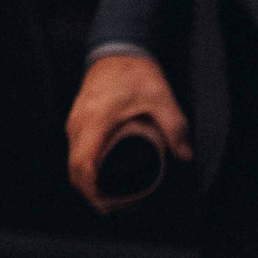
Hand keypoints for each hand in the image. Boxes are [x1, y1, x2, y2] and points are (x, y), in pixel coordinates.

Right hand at [65, 51, 193, 211]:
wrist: (117, 50)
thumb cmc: (135, 73)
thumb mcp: (160, 98)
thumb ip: (175, 126)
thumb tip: (184, 155)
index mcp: (95, 122)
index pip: (83, 165)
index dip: (91, 191)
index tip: (106, 206)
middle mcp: (78, 124)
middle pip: (74, 168)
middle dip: (90, 192)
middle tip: (113, 207)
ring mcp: (74, 122)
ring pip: (73, 160)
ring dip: (87, 180)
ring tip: (109, 194)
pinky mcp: (77, 120)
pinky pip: (75, 150)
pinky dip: (84, 166)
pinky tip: (101, 172)